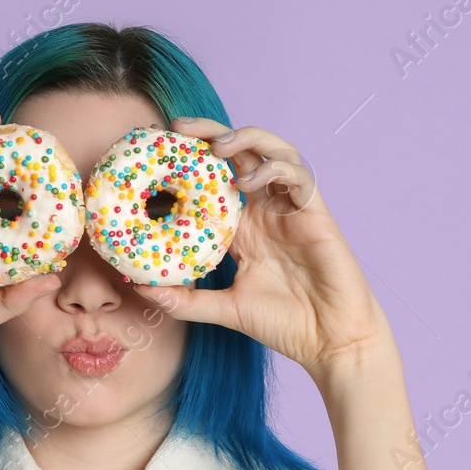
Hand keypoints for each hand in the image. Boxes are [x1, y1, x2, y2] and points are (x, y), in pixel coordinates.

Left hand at [155, 117, 394, 379]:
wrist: (331, 341)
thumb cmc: (285, 324)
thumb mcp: (224, 310)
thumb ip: (184, 300)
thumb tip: (139, 287)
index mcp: (243, 228)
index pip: (214, 180)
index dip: (190, 162)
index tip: (157, 152)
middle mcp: (266, 211)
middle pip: (240, 153)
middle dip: (211, 132)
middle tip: (178, 128)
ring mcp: (291, 209)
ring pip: (273, 151)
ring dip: (246, 139)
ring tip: (217, 146)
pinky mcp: (315, 213)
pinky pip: (298, 176)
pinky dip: (273, 170)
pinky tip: (250, 183)